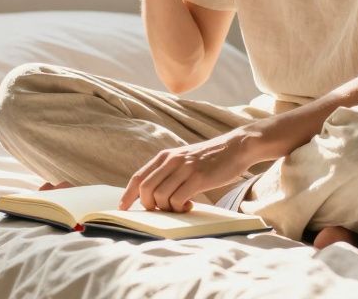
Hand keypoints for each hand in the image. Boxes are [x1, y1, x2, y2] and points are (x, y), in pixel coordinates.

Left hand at [119, 130, 256, 212]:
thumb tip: (153, 194)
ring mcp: (184, 168)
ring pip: (160, 197)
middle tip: (162, 210)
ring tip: (180, 207)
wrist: (235, 147)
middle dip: (148, 206)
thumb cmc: (209, 159)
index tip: (122, 208)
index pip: (138, 177)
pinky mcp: (198, 178)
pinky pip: (178, 199)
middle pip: (145, 189)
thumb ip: (168, 172)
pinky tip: (189, 205)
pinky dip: (179, 208)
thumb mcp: (183, 159)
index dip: (127, 195)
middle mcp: (171, 160)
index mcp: (164, 156)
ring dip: (167, 209)